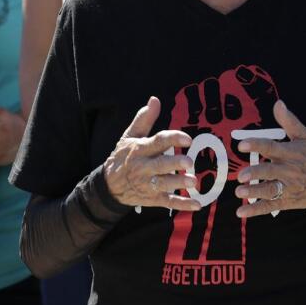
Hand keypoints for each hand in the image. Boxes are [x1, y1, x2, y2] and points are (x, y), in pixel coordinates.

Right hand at [103, 96, 200, 211]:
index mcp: (140, 149)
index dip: (172, 139)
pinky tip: (196, 204)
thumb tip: (155, 100)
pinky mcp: (152, 199)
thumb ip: (144, 119)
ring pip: (164, 184)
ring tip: (193, 181)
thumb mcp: (130, 135)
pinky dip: (182, 204)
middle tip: (189, 162)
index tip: (188, 138)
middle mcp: (143, 167)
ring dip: (178, 183)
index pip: (157, 142)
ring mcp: (147, 184)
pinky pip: (168, 202)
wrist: (109, 185)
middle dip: (174, 163)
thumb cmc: (124, 155)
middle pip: (160, 165)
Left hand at [232, 101, 305, 217]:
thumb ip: (289, 121)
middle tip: (241, 175)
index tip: (241, 144)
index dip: (257, 145)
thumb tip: (278, 103)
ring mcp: (289, 188)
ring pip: (270, 191)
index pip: (272, 147)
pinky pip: (270, 206)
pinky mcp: (288, 201)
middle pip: (270, 172)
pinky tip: (241, 213)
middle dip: (256, 173)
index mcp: (291, 153)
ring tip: (240, 192)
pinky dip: (255, 211)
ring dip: (254, 192)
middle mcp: (289, 171)